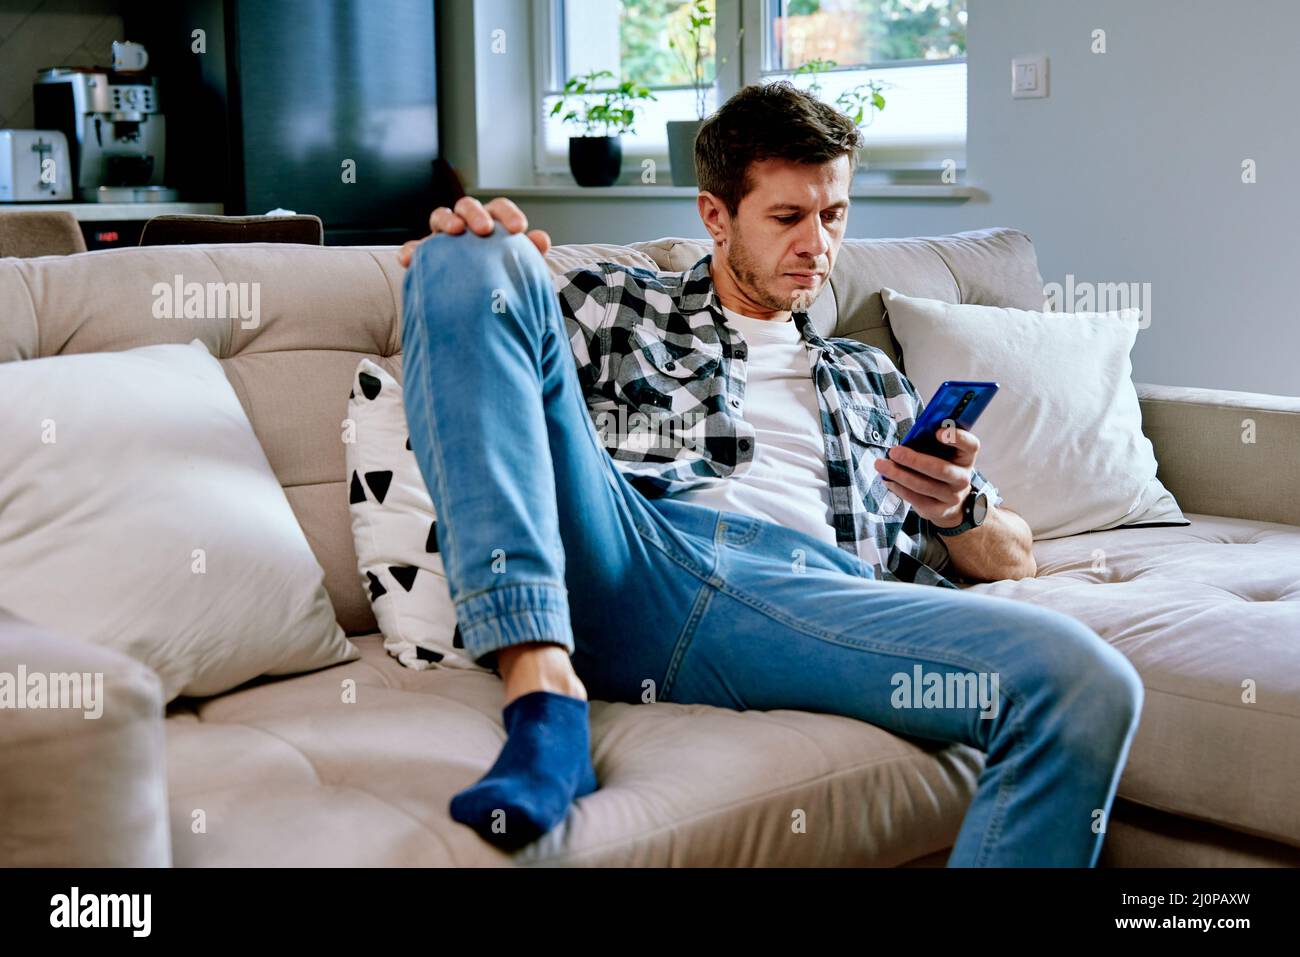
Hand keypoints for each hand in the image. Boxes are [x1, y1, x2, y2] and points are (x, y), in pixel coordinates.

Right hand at [397, 196, 550, 267]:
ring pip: (440, 217)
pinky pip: (415, 248)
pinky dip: (411, 250)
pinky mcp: (425, 255)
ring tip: (454, 232)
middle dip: (475, 214)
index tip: (519, 228)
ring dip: (446, 221)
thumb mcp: (519, 270)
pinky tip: (410, 259)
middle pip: (467, 206)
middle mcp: (467, 225)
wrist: (481, 307)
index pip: (499, 208)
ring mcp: (444, 237)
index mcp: (491, 223)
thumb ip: (530, 254)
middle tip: (484, 229)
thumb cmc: (502, 281)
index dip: (508, 214)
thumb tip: (541, 239)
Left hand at [872, 427, 978, 528]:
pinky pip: (916, 499)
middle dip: (914, 460)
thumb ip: (931, 443)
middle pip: (941, 469)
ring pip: (924, 486)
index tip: (937, 432)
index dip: (957, 438)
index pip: (971, 446)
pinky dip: (899, 488)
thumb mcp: (942, 454)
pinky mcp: (939, 510)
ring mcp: (952, 496)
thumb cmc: (940, 466)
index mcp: (966, 457)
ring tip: (881, 465)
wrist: (949, 500)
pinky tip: (888, 480)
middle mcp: (963, 478)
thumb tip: (908, 438)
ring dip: (899, 475)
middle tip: (894, 452)